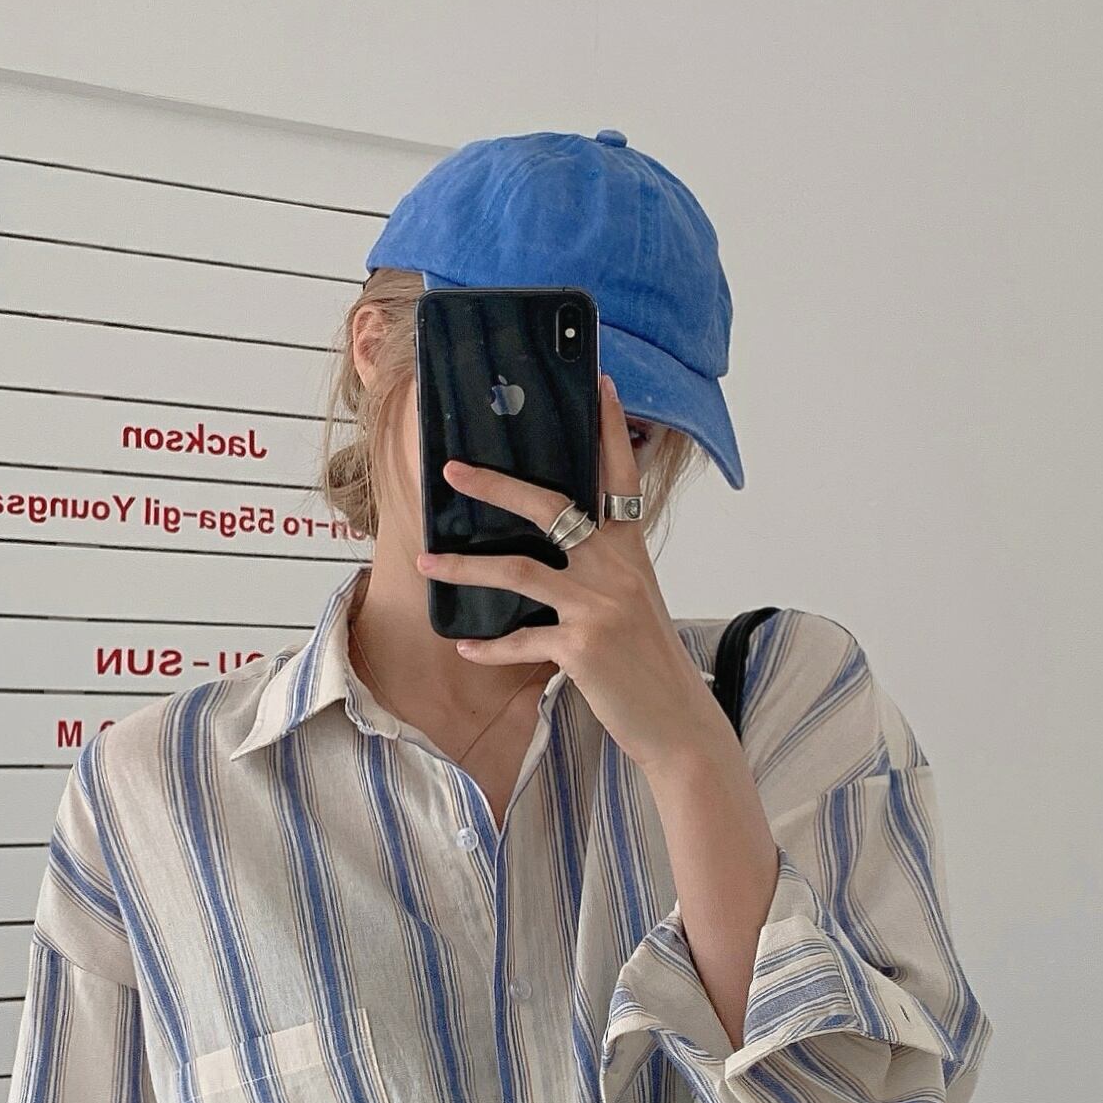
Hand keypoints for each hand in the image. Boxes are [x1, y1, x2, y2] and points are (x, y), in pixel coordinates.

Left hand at [415, 371, 735, 775]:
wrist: (677, 720)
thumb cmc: (648, 661)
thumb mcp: (635, 603)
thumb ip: (604, 569)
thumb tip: (563, 544)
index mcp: (631, 550)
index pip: (620, 476)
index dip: (610, 429)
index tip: (598, 382)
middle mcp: (616, 569)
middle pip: (549, 507)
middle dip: (495, 485)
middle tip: (453, 469)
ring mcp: (598, 606)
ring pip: (517, 570)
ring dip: (464, 567)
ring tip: (425, 562)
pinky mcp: (581, 648)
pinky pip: (520, 640)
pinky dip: (489, 646)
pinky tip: (464, 646)